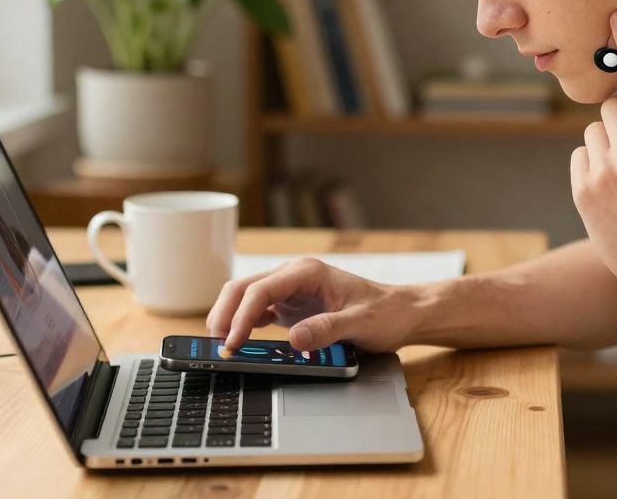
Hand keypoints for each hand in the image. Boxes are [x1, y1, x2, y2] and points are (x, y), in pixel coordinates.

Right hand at [205, 257, 418, 352]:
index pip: (261, 290)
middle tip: (216, 344)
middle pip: (244, 288)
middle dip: (225, 313)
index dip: (242, 316)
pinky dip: (244, 324)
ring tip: (220, 344)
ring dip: (230, 318)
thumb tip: (295, 339)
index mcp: (307, 272)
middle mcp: (294, 276)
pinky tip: (239, 342)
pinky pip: (258, 311)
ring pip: (246, 297)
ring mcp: (290, 290)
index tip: (233, 342)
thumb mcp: (360, 324)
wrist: (401, 312)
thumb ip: (327, 330)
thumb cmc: (384, 313)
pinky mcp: (291, 306)